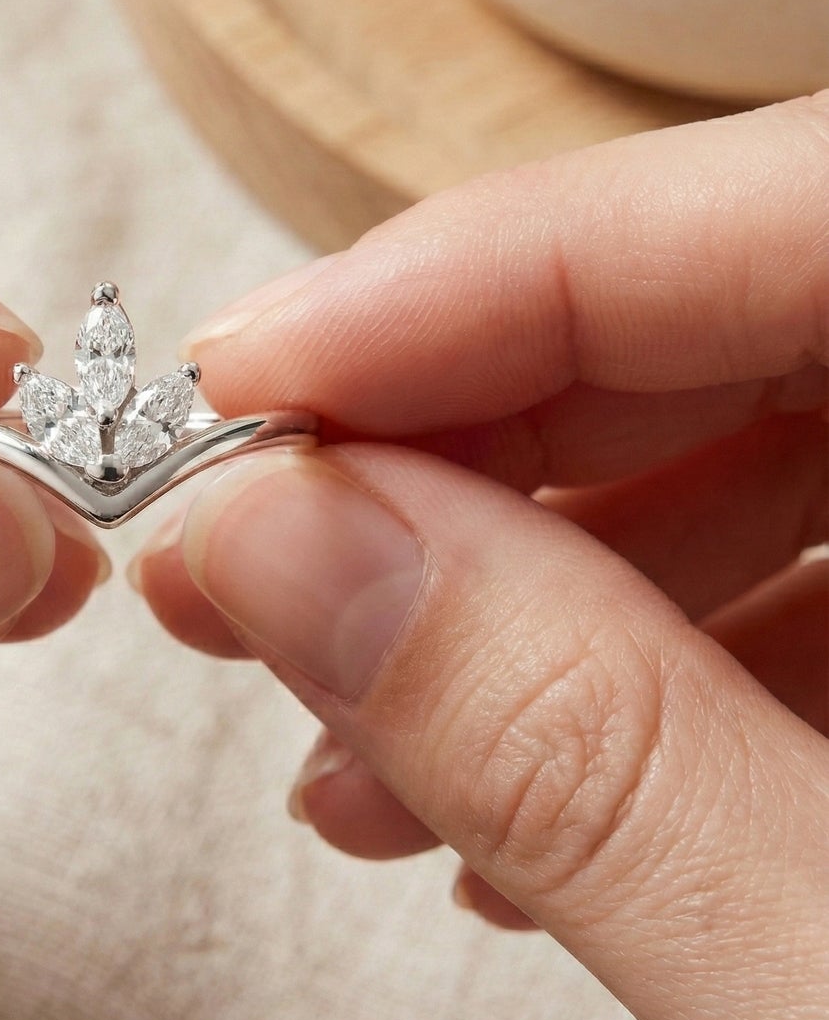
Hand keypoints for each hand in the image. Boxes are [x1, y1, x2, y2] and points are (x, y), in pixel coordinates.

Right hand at [133, 96, 828, 1019]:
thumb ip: (583, 757)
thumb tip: (282, 544)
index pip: (809, 213)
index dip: (483, 278)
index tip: (248, 380)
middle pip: (764, 306)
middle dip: (465, 434)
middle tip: (257, 552)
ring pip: (776, 444)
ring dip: (526, 581)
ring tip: (352, 743)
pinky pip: (828, 585)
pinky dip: (641, 676)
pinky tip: (509, 806)